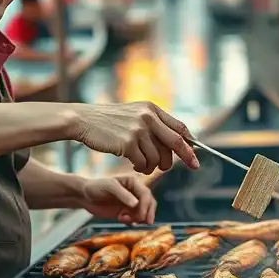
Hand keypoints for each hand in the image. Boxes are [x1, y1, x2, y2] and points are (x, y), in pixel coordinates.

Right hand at [71, 101, 199, 172]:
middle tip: (178, 168)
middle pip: (176, 143)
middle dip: (184, 159)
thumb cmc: (108, 121)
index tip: (195, 157)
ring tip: (142, 164)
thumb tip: (179, 141)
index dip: (190, 144)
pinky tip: (134, 165)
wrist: (84, 120)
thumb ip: (153, 124)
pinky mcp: (127, 143)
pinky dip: (141, 168)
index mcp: (152, 109)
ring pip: (158, 158)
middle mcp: (148, 117)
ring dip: (152, 166)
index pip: (179, 128)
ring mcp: (138, 129)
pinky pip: (144, 163)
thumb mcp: (133, 114)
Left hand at [79, 174, 156, 223]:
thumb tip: (136, 204)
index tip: (142, 216)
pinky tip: (121, 219)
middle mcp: (134, 192)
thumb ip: (123, 195)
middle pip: (149, 203)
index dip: (147, 205)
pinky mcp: (125, 212)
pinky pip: (135, 218)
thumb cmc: (96, 187)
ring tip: (123, 219)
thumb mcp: (110, 187)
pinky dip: (131, 221)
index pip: (146, 194)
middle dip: (146, 213)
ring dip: (137, 218)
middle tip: (142, 222)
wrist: (84, 197)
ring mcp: (130, 202)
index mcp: (133, 182)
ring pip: (143, 212)